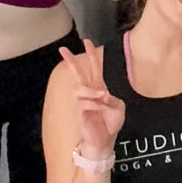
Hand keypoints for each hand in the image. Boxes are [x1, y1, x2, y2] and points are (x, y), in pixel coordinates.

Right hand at [58, 40, 125, 154]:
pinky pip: (84, 103)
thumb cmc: (110, 124)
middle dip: (71, 61)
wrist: (104, 141)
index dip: (91, 55)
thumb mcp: (118, 108)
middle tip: (63, 49)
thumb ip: (112, 99)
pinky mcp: (80, 113)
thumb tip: (102, 95)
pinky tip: (101, 108)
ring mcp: (83, 102)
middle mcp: (89, 94)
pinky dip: (94, 104)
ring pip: (80, 89)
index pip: (94, 69)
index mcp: (99, 89)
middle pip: (78, 74)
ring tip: (103, 97)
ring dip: (93, 91)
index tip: (87, 41)